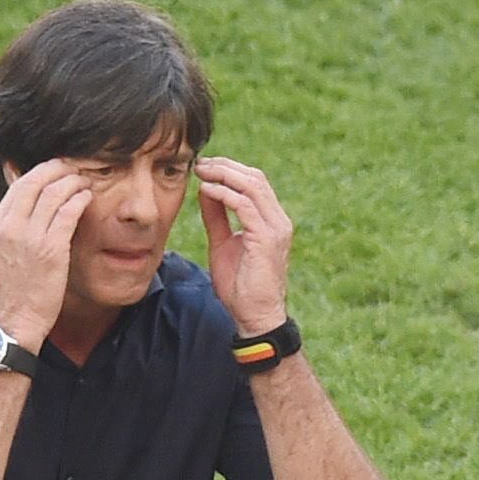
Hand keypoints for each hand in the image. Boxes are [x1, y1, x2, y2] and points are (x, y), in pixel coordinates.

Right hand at [0, 159, 91, 347]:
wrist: (14, 320)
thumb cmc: (14, 288)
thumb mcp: (3, 250)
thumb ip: (13, 224)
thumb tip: (21, 201)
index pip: (19, 184)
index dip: (42, 171)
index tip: (58, 169)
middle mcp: (10, 226)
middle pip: (36, 180)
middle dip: (59, 169)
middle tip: (75, 168)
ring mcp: (30, 237)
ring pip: (55, 192)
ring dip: (74, 182)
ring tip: (85, 182)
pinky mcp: (51, 249)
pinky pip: (68, 212)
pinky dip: (80, 200)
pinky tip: (88, 198)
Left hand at [195, 157, 293, 336]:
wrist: (255, 316)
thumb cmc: (240, 286)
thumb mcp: (222, 244)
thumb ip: (216, 217)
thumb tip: (206, 190)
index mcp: (271, 220)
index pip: (254, 182)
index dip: (229, 169)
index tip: (203, 166)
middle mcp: (278, 220)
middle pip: (255, 177)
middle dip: (225, 166)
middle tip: (199, 163)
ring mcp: (276, 228)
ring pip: (252, 186)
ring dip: (224, 175)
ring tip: (201, 171)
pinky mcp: (267, 238)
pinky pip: (245, 206)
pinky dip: (224, 194)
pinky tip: (207, 190)